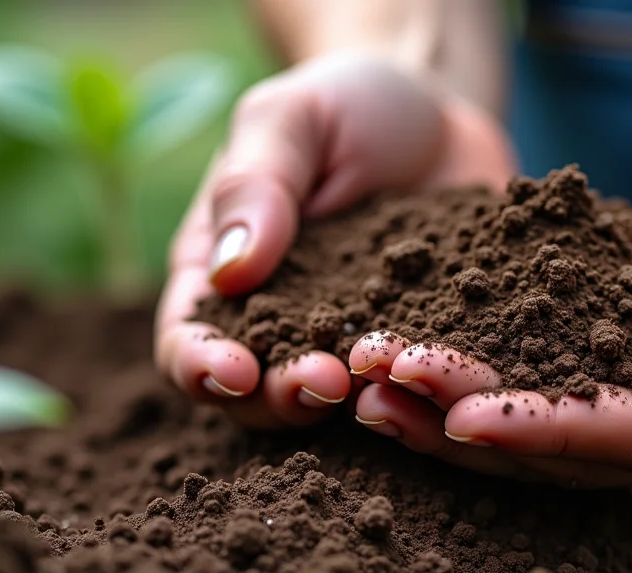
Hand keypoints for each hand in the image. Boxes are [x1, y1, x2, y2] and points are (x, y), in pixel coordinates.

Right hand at [156, 51, 514, 427]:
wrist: (442, 111)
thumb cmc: (346, 105)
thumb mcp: (289, 118)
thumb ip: (254, 183)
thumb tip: (231, 269)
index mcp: (221, 276)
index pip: (188, 340)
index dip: (201, 367)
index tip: (234, 370)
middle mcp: (282, 326)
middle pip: (257, 395)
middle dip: (280, 399)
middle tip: (321, 381)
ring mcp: (353, 346)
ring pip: (338, 406)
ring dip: (350, 408)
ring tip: (374, 386)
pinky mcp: (419, 349)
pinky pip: (417, 388)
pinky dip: (424, 393)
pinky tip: (443, 377)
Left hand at [350, 104, 631, 485]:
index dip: (559, 431)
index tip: (470, 417)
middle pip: (582, 442)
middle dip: (479, 425)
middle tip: (383, 398)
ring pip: (556, 407)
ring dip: (463, 397)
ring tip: (370, 377)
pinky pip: (558, 354)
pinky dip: (490, 349)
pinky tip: (420, 332)